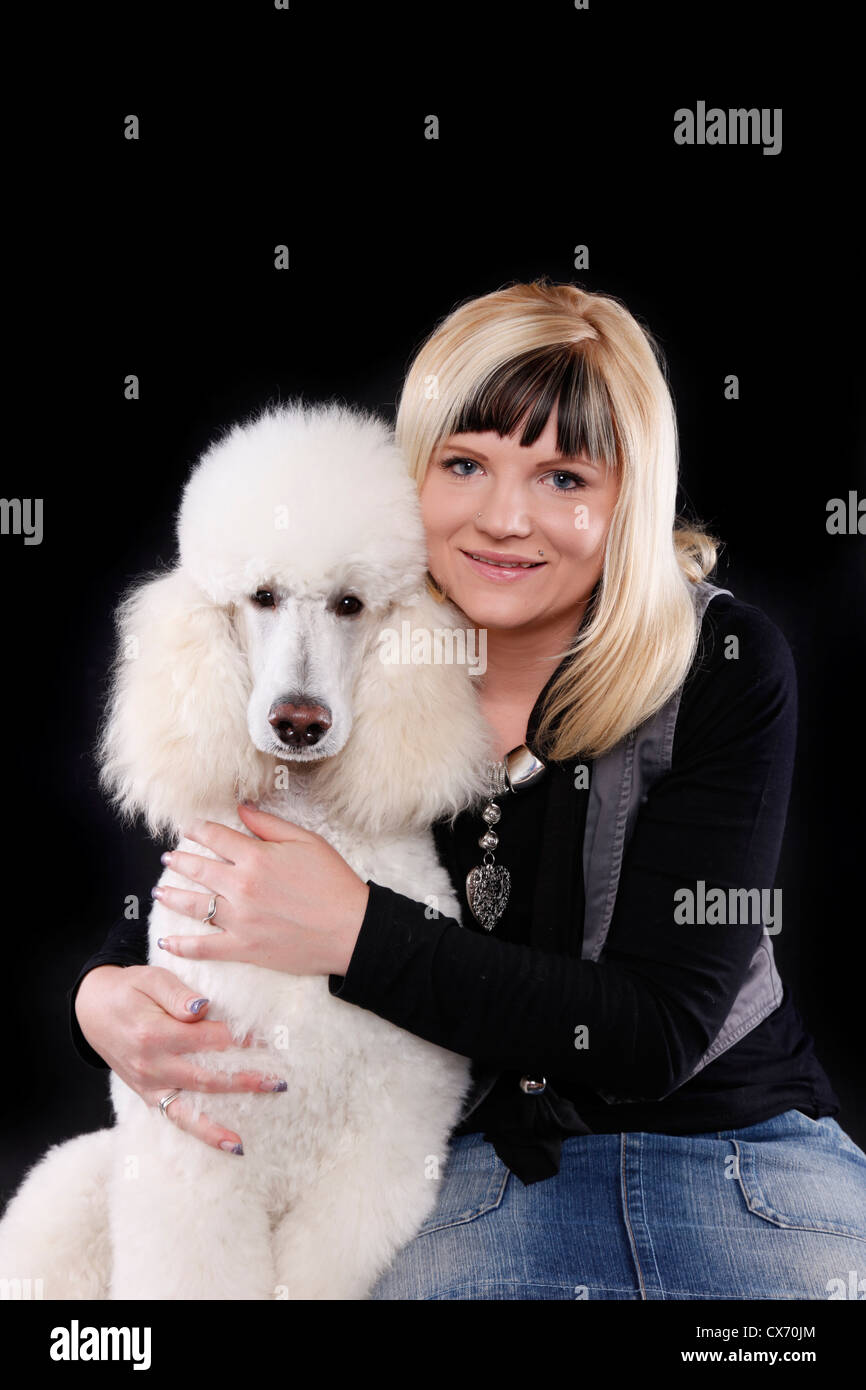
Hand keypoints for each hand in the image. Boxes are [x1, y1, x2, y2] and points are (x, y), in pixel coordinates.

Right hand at [74, 964, 287, 1153]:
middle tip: (279, 1083)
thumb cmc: (128, 990)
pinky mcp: (148, 1096)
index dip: (239, 1039)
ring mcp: (149, 1086)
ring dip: (218, 1127)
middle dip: (245, 1082)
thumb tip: (203, 1009)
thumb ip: (178, 994)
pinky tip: (227, 1143)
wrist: (92, 1010)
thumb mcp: (151, 979)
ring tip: (243, 1143)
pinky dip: (200, 1133)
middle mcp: (152, 1066)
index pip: (208, 1040)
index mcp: (155, 1034)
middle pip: (207, 1078)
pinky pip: (176, 1118)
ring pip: (189, 1112)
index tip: (266, 1038)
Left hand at [152, 803, 369, 975]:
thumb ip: (269, 825)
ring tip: (160, 891)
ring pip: (194, 905)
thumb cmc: (334, 883)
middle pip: (198, 869)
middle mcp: (241, 887)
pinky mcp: (244, 948)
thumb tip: (242, 808)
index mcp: (256, 857)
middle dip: (179, 861)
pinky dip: (182, 946)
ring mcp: (240, 920)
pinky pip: (204, 947)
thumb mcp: (307, 842)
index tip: (188, 828)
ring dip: (172, 896)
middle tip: (167, 858)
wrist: (351, 929)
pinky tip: (166, 942)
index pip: (215, 837)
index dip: (198, 830)